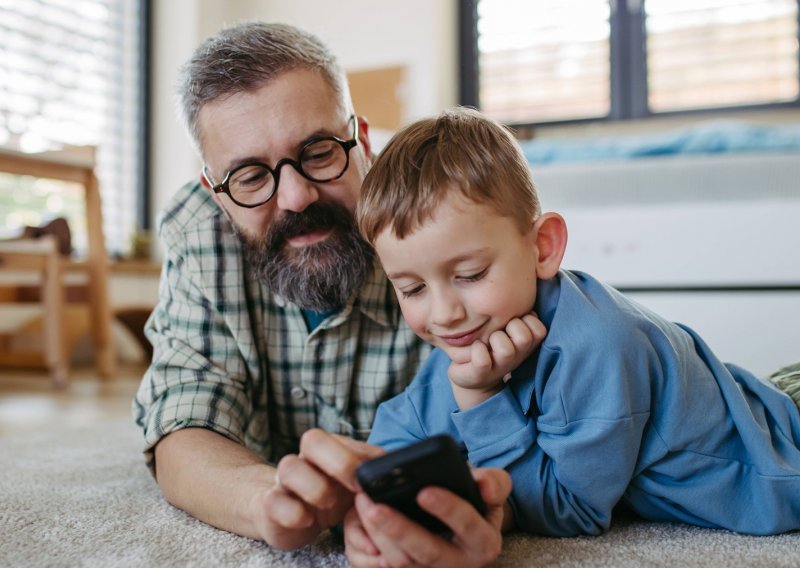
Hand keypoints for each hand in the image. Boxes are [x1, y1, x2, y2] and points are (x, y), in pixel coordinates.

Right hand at [249, 429, 383, 549]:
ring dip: (315, 487)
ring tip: (329, 503)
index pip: (342, 439)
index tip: (378, 478)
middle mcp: (305, 459)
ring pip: (289, 467)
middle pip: (313, 439)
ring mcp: (284, 481)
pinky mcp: (271, 504)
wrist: (286, 514)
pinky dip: (292, 511)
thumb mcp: (352, 483)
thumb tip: (400, 465)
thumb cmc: (327, 494)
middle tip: (356, 486)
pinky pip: (274, 500)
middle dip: (340, 461)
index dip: (361, 456)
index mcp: (327, 450)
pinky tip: (307, 520)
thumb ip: (372, 472)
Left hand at [344, 467, 511, 567]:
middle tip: (375, 506)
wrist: (463, 526)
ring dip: (378, 535)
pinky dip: (371, 544)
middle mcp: (460, 563)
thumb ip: (493, 482)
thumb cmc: (474, 501)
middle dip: (399, 529)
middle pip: (428, 552)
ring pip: (402, 562)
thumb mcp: (491, 489)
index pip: (468, 526)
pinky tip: (359, 520)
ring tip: (363, 504)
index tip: (424, 491)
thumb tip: (483, 485)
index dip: (448, 510)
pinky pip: (385, 565)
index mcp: (484, 541)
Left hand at [447, 313, 545, 407]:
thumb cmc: (491, 343)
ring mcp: (499, 367)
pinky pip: (482, 360)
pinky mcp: (481, 374)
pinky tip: (476, 347)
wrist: (472, 375)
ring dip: (495, 339)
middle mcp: (516, 356)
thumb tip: (523, 288)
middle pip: (525, 338)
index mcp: (525, 344)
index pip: (540, 330)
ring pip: (506, 350)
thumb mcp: (508, 327)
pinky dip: (478, 349)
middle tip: (500, 329)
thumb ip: (517, 312)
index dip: (528, 320)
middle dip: (511, 327)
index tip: (514, 321)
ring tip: (487, 340)